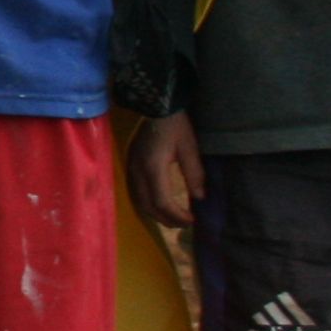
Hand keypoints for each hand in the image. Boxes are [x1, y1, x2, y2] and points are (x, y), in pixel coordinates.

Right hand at [127, 114, 203, 231]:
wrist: (154, 106)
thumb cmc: (175, 125)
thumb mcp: (189, 148)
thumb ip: (194, 173)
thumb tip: (199, 197)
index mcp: (153, 168)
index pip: (162, 202)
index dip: (177, 215)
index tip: (192, 219)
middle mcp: (138, 171)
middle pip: (148, 206)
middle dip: (167, 219)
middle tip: (185, 223)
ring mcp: (131, 169)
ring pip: (140, 202)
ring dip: (157, 214)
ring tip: (174, 217)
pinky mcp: (130, 166)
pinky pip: (137, 193)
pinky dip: (149, 204)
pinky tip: (161, 204)